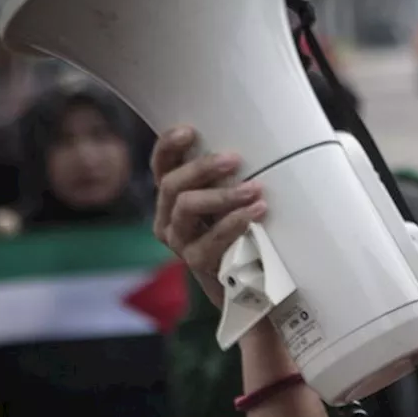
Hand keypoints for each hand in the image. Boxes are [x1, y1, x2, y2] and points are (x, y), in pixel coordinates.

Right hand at [150, 126, 266, 307]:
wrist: (248, 285)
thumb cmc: (242, 234)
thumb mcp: (231, 202)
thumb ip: (230, 178)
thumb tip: (256, 142)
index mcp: (173, 198)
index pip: (161, 165)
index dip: (169, 146)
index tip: (189, 131)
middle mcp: (169, 219)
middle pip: (172, 184)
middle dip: (202, 167)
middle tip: (234, 159)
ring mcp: (180, 242)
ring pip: (187, 206)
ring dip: (222, 194)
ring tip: (254, 189)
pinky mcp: (197, 262)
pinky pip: (211, 238)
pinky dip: (235, 221)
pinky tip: (257, 211)